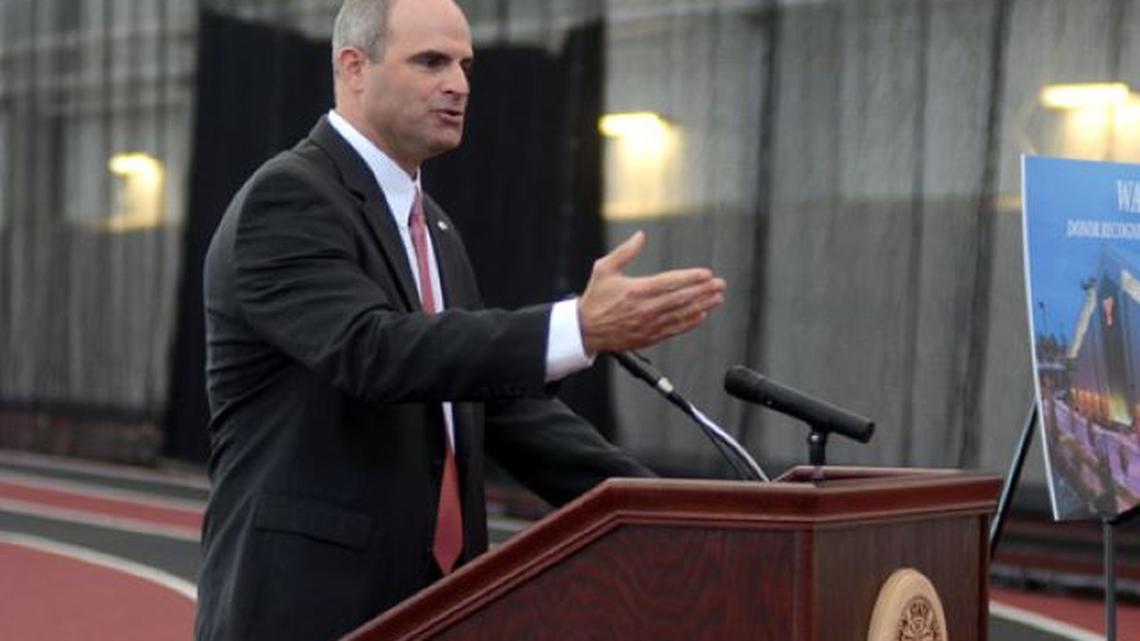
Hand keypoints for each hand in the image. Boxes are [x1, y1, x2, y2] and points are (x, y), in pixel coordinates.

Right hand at [578, 231, 725, 353]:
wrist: (585, 330)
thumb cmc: (595, 299)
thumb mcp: (604, 269)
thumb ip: (625, 252)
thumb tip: (640, 236)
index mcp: (636, 290)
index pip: (670, 282)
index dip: (690, 278)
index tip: (706, 274)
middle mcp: (645, 308)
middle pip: (680, 298)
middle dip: (703, 290)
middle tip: (719, 284)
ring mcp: (648, 324)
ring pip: (681, 314)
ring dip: (701, 305)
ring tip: (717, 298)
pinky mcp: (649, 337)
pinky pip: (674, 329)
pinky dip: (689, 323)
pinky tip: (702, 315)